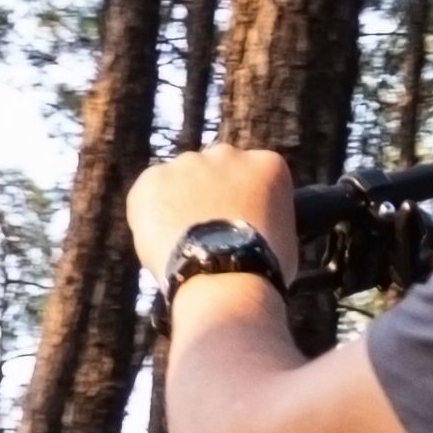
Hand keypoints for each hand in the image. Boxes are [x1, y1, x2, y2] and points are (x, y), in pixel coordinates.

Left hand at [127, 144, 297, 280]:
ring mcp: (188, 163)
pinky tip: (164, 242)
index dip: (242, 202)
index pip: (251, 175)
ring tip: (184, 242)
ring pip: (180, 180)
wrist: (224, 279)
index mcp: (267, 164)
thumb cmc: (260, 269)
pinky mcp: (154, 177)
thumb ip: (265, 213)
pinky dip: (151, 215)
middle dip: (210, 194)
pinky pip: (149, 193)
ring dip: (180, 203)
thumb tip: (252, 221)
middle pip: (214, 170)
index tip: (237, 223)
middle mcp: (228, 154)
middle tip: (207, 231)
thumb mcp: (283, 235)